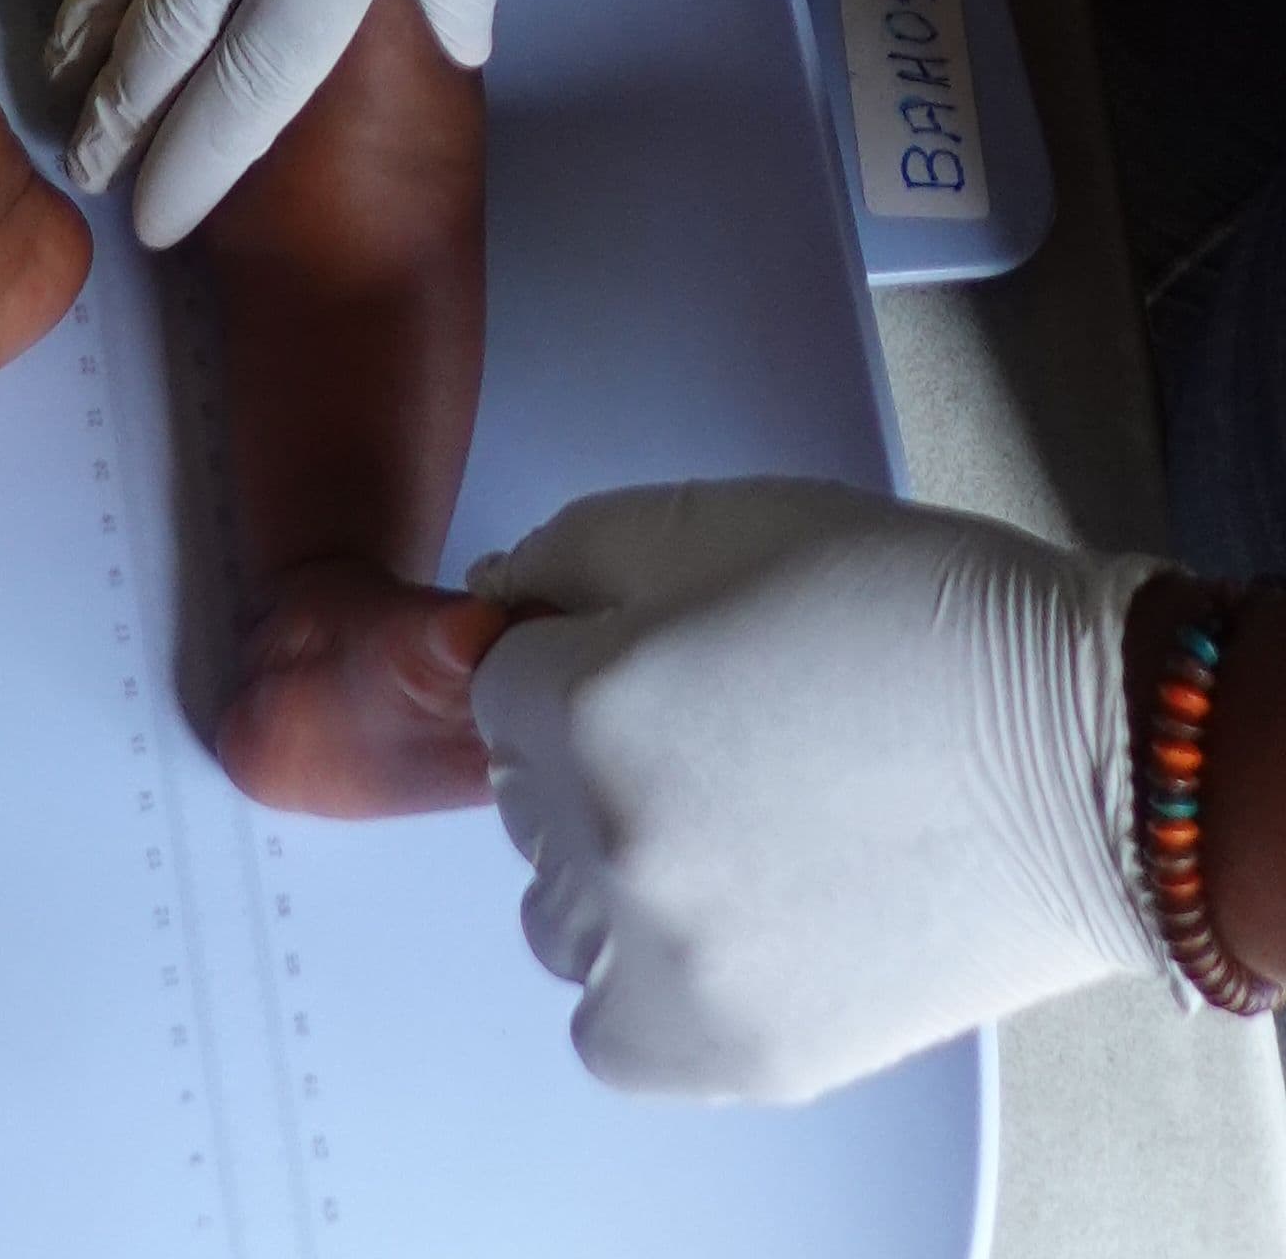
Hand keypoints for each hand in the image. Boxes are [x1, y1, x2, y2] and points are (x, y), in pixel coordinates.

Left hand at [470, 480, 1162, 1100]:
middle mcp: (610, 842)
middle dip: (588, 761)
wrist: (1079, 756)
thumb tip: (495, 604)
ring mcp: (672, 962)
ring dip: (613, 874)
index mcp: (590, 703)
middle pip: (526, 803)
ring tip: (731, 827)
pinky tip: (722, 924)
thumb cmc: (914, 618)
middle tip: (713, 739)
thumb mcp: (720, 521)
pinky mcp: (736, 1052)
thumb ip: (570, 554)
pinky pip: (613, 1032)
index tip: (659, 663)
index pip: (498, 689)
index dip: (575, 662)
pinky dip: (644, 986)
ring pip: (560, 919)